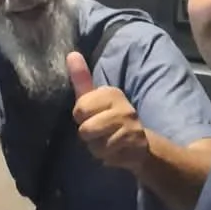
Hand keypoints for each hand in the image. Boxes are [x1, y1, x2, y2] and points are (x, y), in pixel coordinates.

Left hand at [68, 52, 149, 171]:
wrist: (138, 144)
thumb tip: (71, 53)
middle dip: (88, 134)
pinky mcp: (134, 143)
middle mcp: (122, 106)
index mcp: (110, 93)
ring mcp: (129, 125)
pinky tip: (116, 149)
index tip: (93, 116)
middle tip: (100, 131)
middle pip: (85, 128)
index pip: (80, 108)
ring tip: (108, 140)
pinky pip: (106, 154)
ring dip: (97, 147)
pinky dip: (107, 156)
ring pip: (95, 143)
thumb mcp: (93, 99)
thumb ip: (81, 79)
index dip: (81, 117)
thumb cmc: (109, 118)